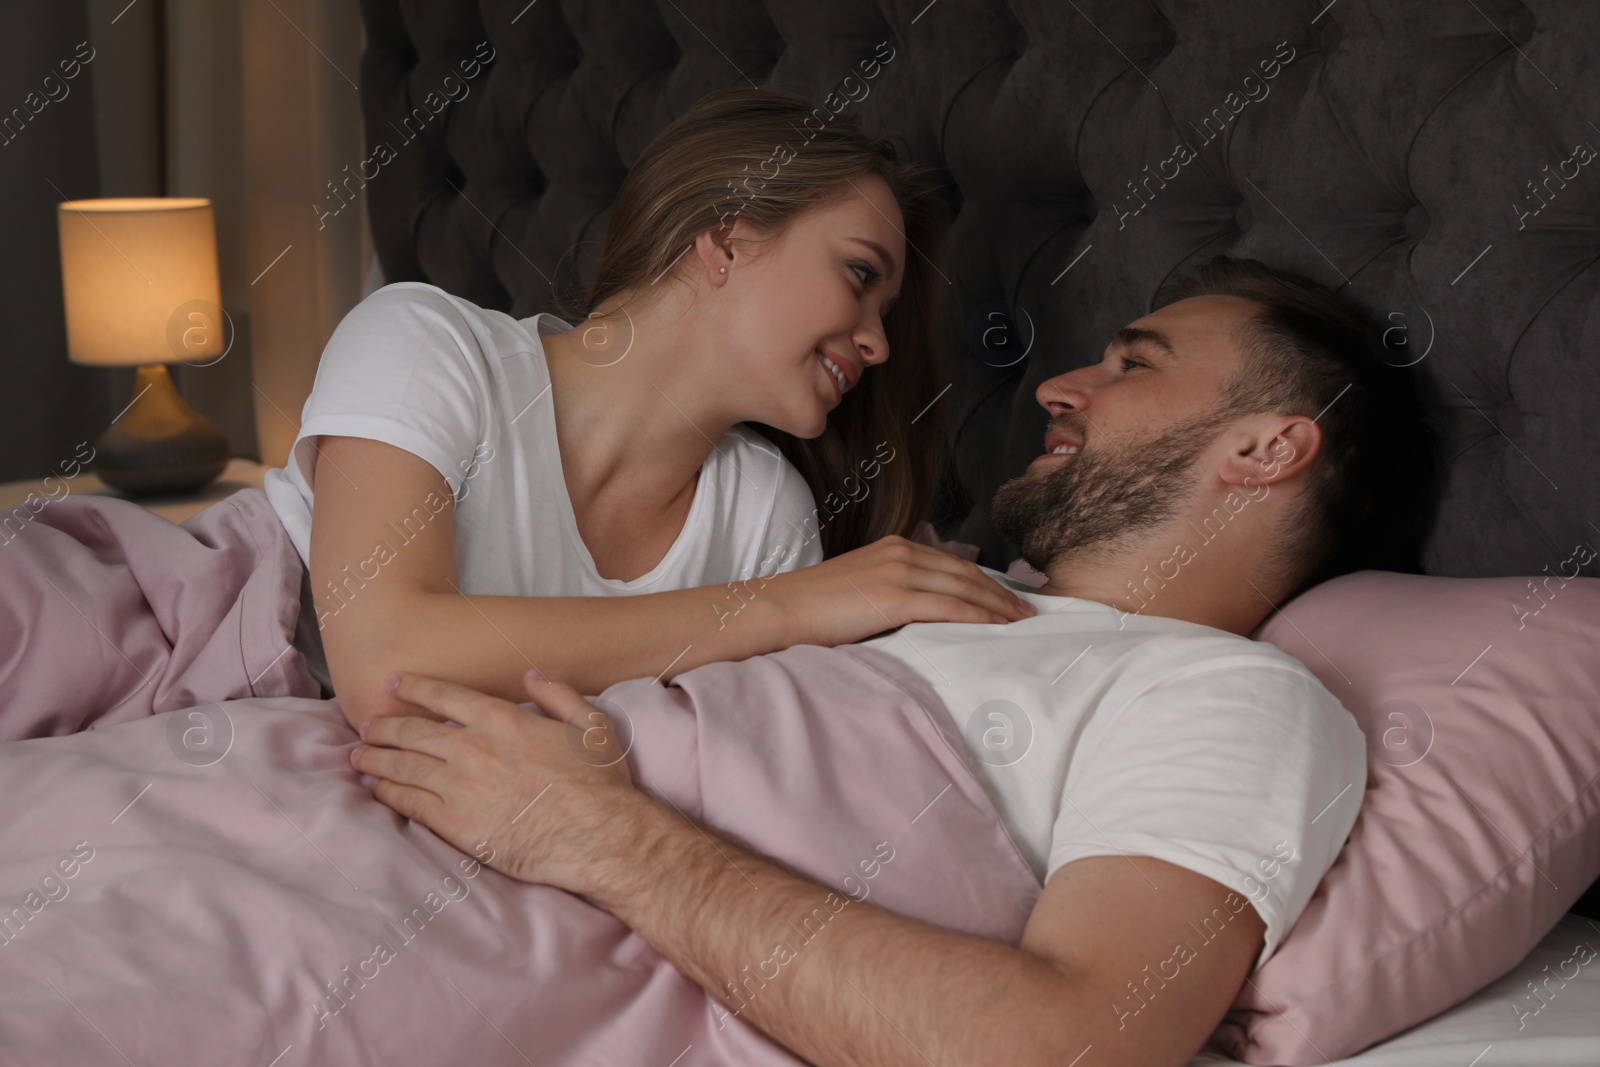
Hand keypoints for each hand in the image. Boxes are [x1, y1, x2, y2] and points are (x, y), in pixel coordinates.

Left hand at [350, 669, 638, 893]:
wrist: (598, 836)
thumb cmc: (599, 783)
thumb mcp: (590, 725)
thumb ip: (557, 695)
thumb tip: (531, 676)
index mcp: (502, 720)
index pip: (444, 697)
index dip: (414, 688)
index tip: (393, 684)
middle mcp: (472, 748)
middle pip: (412, 731)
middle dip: (384, 726)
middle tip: (366, 726)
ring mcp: (460, 787)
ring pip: (403, 766)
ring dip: (376, 759)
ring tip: (358, 756)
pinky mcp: (455, 824)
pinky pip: (409, 804)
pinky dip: (387, 794)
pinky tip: (375, 790)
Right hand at [764, 535, 1034, 646]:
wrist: (783, 608)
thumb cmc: (815, 608)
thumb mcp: (861, 588)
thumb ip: (891, 590)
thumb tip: (918, 612)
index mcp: (895, 547)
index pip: (953, 564)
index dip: (985, 581)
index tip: (1008, 598)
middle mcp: (901, 551)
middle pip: (966, 572)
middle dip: (1001, 592)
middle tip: (1028, 610)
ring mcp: (899, 571)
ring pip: (964, 587)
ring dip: (998, 605)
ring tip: (1021, 620)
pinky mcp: (895, 596)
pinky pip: (950, 605)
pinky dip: (979, 615)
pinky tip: (998, 626)